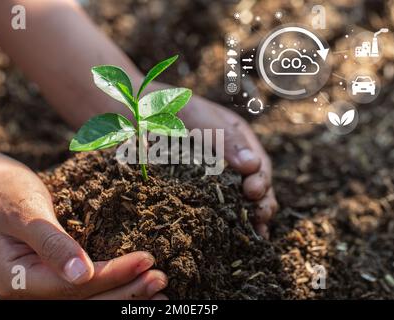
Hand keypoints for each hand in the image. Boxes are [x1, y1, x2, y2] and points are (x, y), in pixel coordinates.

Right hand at [0, 155, 167, 298]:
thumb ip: (51, 242)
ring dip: (123, 297)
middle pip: (83, 302)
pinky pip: (84, 290)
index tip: (146, 261)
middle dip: (125, 293)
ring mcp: (40, 287)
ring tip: (157, 292)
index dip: (113, 275)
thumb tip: (82, 273)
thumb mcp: (25, 212)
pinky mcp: (52, 277)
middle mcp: (28, 291)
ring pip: (86, 301)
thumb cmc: (5, 193)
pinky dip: (112, 288)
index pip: (74, 286)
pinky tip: (135, 285)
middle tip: (160, 280)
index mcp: (16, 279)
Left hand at [179, 95, 277, 238]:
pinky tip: (230, 236)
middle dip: (261, 203)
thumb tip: (252, 166)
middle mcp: (229, 158)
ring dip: (248, 216)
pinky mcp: (195, 188)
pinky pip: (213, 205)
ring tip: (254, 233)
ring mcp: (213, 175)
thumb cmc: (165, 109)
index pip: (258, 163)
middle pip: (254, 184)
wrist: (133, 114)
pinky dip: (225, 220)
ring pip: (238, 199)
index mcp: (235, 138)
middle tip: (260, 217)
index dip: (261, 180)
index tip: (254, 192)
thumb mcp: (197, 116)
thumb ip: (224, 138)